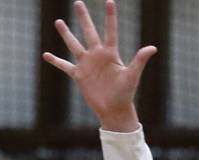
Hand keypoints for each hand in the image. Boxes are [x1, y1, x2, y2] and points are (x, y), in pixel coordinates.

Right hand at [43, 0, 155, 131]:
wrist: (114, 109)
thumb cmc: (126, 93)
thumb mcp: (132, 75)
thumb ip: (139, 60)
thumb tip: (152, 48)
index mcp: (111, 53)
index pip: (110, 31)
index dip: (110, 17)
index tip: (109, 1)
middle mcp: (97, 55)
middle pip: (89, 32)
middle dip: (84, 18)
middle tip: (78, 2)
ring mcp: (87, 64)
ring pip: (74, 45)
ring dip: (66, 34)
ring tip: (59, 22)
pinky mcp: (79, 75)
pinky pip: (65, 66)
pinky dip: (56, 61)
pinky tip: (46, 55)